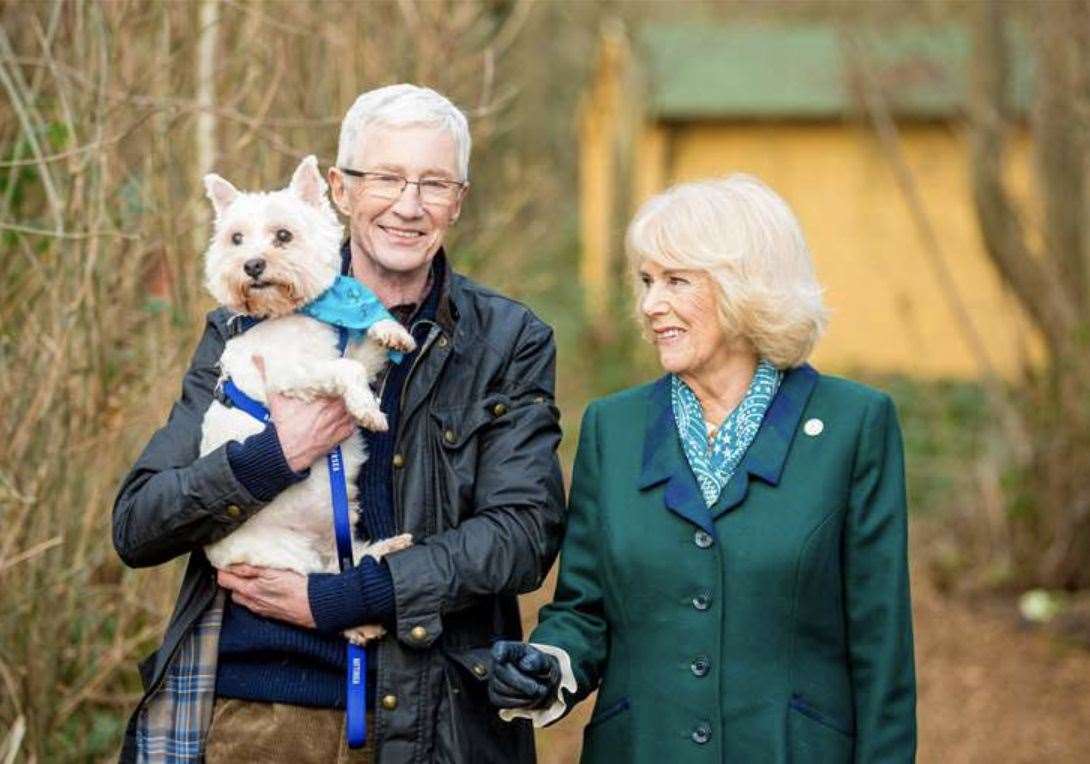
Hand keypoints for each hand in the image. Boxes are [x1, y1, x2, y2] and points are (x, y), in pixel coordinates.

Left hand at [217, 564, 314, 628]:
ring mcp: (261, 610)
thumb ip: (250, 569)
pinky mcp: (270, 614)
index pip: (224, 580)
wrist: (315, 606)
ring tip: (254, 579)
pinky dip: (255, 597)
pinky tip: (266, 590)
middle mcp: (252, 602)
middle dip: (233, 581)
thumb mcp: (272, 572)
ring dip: (244, 589)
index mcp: (250, 590)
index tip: (225, 562)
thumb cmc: (297, 588)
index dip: (223, 570)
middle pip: (232, 591)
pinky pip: (255, 605)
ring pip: (244, 599)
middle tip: (240, 569)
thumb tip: (232, 565)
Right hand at [253, 354, 354, 471]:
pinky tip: (349, 417)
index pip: (340, 383)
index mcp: (322, 398)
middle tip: (346, 386)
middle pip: (349, 395)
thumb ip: (267, 374)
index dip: (341, 378)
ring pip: (353, 409)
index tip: (340, 375)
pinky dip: (352, 421)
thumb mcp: (275, 397)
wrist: (285, 451)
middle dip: (347, 390)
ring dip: (351, 405)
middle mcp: (334, 410)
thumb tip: (256, 357)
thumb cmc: (282, 425)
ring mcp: (339, 423)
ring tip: (350, 400)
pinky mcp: (341, 436)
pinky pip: (354, 426)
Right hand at [489, 641, 560, 708]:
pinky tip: (528, 699)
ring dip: (521, 694)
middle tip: (540, 689)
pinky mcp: (494, 694)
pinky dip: (516, 703)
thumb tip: (525, 666)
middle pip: (502, 672)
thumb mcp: (544, 660)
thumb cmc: (540, 666)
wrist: (539, 680)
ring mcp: (493, 678)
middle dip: (522, 683)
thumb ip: (537, 661)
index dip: (499, 653)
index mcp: (509, 649)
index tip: (500, 658)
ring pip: (501, 689)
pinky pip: (500, 701)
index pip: (500, 648)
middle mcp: (497, 662)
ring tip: (537, 693)